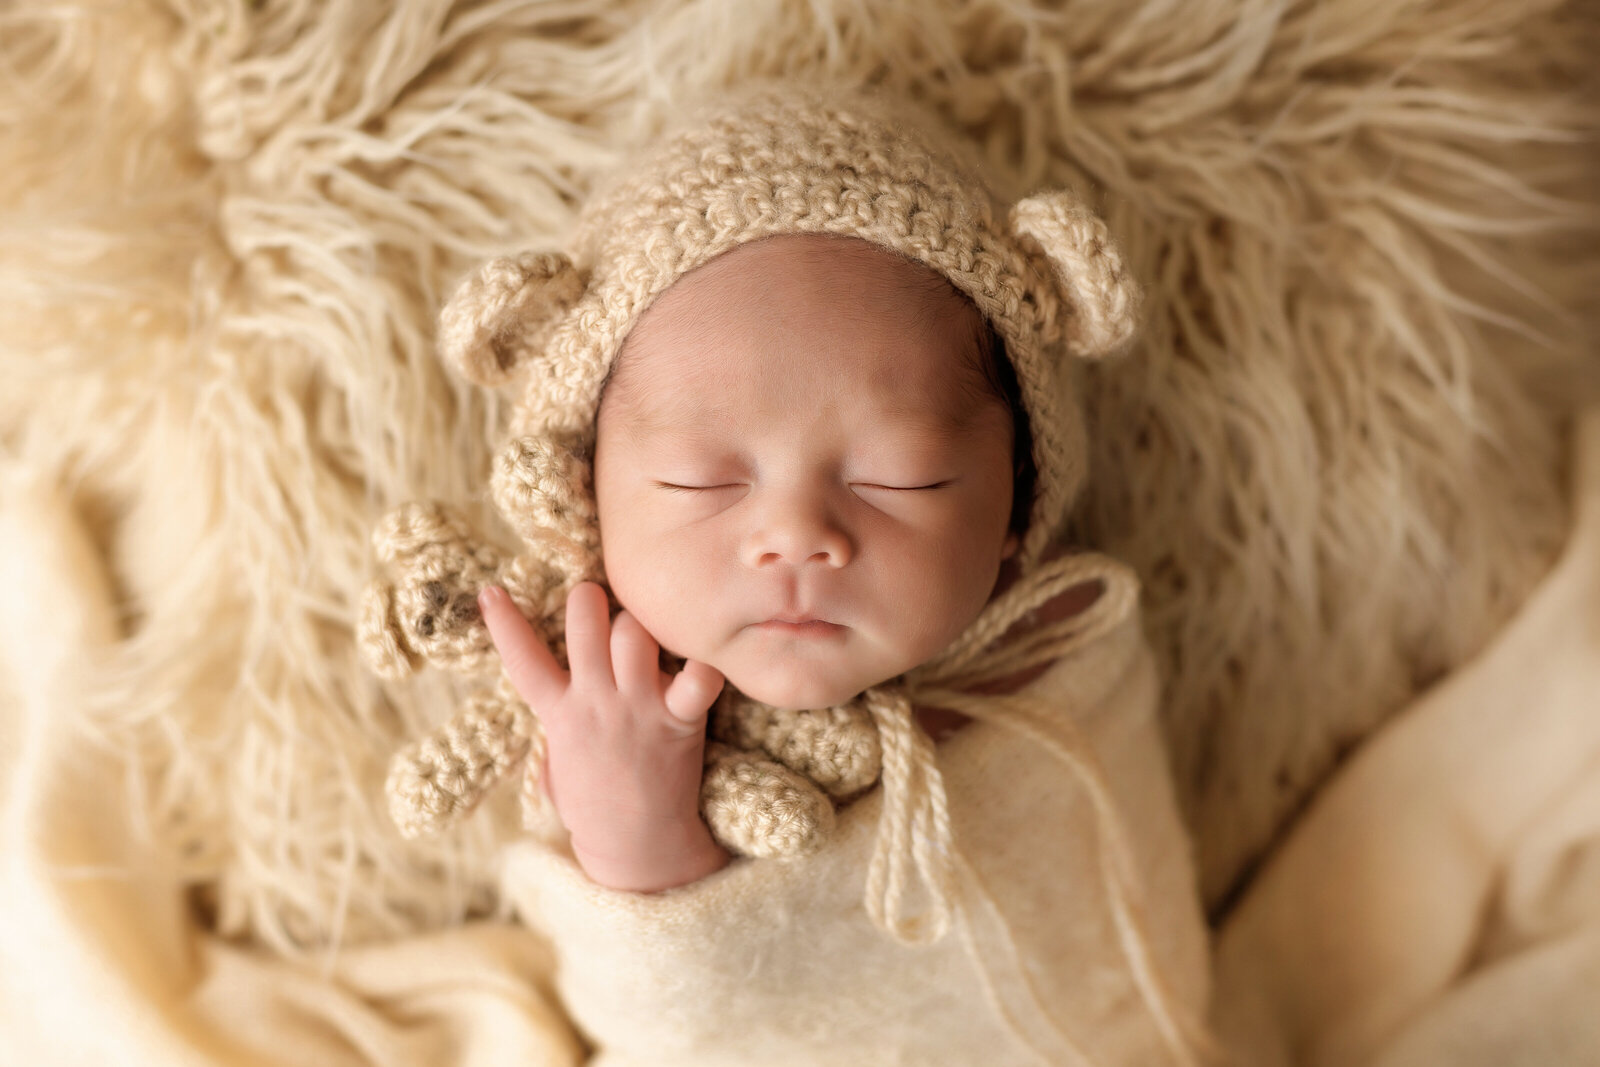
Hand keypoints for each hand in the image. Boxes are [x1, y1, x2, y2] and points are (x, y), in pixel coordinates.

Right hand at [478, 582, 729, 890]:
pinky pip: (698, 676)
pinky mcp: (679, 720)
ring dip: (641, 622)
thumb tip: (546, 682)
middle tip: (599, 602)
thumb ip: (555, 714)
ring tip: (647, 632)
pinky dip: (705, 662)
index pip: (522, 661)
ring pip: (635, 632)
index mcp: (559, 712)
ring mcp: (637, 708)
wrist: (636, 846)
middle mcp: (596, 702)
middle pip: (587, 621)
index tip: (489, 591)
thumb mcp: (557, 756)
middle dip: (590, 599)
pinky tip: (702, 656)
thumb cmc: (595, 800)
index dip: (504, 624)